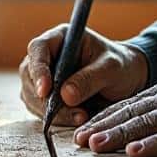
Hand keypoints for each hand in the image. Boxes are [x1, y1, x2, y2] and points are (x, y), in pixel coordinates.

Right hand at [18, 26, 148, 126]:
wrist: (127, 79)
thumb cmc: (120, 65)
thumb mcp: (111, 68)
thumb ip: (89, 79)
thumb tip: (65, 95)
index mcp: (60, 38)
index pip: (38, 49)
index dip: (38, 69)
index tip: (45, 90)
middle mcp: (47, 56)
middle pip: (30, 75)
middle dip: (46, 98)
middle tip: (73, 112)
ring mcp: (44, 77)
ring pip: (33, 96)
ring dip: (52, 112)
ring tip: (82, 116)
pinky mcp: (46, 97)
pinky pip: (41, 110)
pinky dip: (56, 118)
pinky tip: (77, 118)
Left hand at [72, 71, 156, 156]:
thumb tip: (151, 123)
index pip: (133, 101)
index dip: (106, 115)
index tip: (84, 129)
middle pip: (133, 110)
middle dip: (103, 125)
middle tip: (78, 140)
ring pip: (148, 122)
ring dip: (118, 135)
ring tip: (95, 146)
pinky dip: (154, 145)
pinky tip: (135, 152)